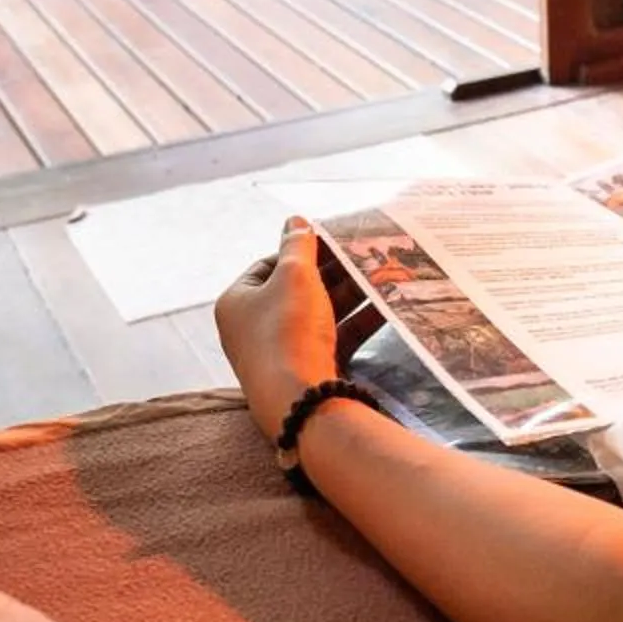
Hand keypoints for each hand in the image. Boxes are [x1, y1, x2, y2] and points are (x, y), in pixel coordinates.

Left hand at [214, 219, 379, 440]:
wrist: (301, 402)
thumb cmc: (287, 331)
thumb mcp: (294, 276)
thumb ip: (298, 244)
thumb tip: (294, 219)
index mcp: (237, 301)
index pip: (269, 265)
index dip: (301, 250)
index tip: (333, 242)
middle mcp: (253, 327)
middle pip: (297, 289)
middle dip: (334, 272)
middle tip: (365, 256)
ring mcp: (280, 351)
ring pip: (319, 313)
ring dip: (350, 294)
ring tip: (382, 276)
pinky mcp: (308, 369)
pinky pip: (333, 337)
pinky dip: (356, 321)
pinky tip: (385, 306)